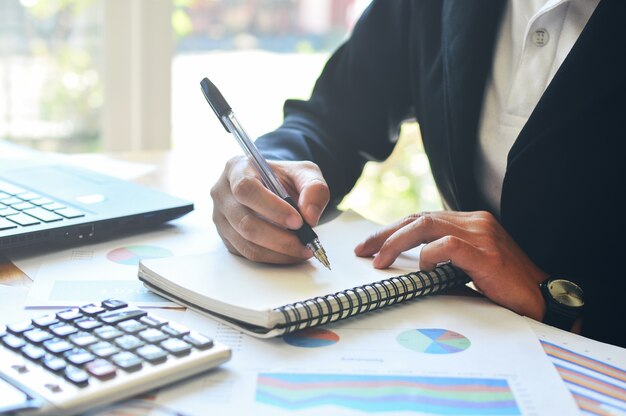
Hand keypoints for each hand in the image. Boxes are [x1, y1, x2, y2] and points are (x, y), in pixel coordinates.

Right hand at [211, 156, 329, 263]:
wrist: (276, 188)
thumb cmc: (285, 179)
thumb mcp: (305, 173)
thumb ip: (314, 188)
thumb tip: (310, 216)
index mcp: (237, 169)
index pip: (247, 189)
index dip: (272, 208)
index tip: (298, 221)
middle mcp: (223, 193)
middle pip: (244, 221)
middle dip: (279, 237)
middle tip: (305, 241)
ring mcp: (221, 218)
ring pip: (246, 243)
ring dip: (279, 251)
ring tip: (303, 249)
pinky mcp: (227, 237)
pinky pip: (248, 254)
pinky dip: (274, 257)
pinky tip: (291, 253)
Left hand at [354, 211, 547, 319]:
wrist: (543, 298)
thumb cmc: (505, 285)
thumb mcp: (471, 264)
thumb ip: (446, 256)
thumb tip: (409, 264)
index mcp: (469, 221)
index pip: (422, 218)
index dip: (393, 230)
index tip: (370, 245)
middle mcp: (474, 221)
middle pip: (418, 218)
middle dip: (385, 234)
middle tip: (362, 250)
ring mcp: (481, 234)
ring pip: (426, 226)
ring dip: (396, 243)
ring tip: (378, 260)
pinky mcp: (486, 253)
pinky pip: (448, 246)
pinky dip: (429, 256)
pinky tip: (421, 269)